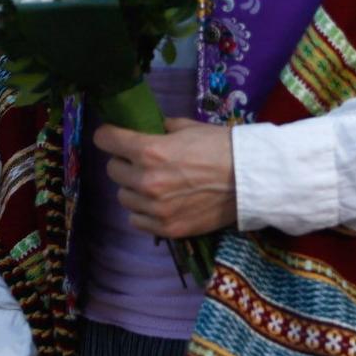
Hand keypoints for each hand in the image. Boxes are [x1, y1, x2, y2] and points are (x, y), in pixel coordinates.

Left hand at [94, 118, 235, 237]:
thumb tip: (149, 129)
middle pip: (112, 170)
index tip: (112, 136)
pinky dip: (143, 211)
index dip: (108, 135)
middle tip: (139, 161)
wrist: (249, 180)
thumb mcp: (188, 127)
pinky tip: (158, 203)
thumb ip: (162, 129)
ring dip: (133, 189)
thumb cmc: (221, 147)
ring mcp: (155, 208)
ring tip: (152, 184)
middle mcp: (146, 180)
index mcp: (149, 150)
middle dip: (123, 163)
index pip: (105, 140)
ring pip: (123, 197)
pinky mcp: (166, 228)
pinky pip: (136, 220)